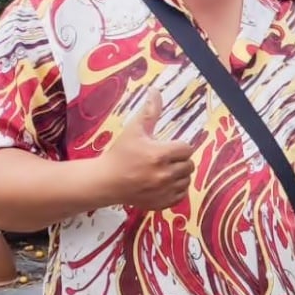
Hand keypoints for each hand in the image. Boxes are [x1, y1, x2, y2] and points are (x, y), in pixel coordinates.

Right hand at [100, 93, 194, 210]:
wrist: (105, 181)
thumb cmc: (119, 154)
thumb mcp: (134, 131)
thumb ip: (149, 112)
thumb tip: (156, 91)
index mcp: (159, 155)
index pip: (186, 149)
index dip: (178, 147)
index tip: (167, 147)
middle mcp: (164, 174)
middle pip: (189, 165)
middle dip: (179, 160)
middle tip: (164, 159)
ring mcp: (164, 191)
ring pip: (187, 180)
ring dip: (179, 175)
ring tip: (163, 171)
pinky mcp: (162, 203)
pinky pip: (181, 195)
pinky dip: (176, 189)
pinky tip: (163, 183)